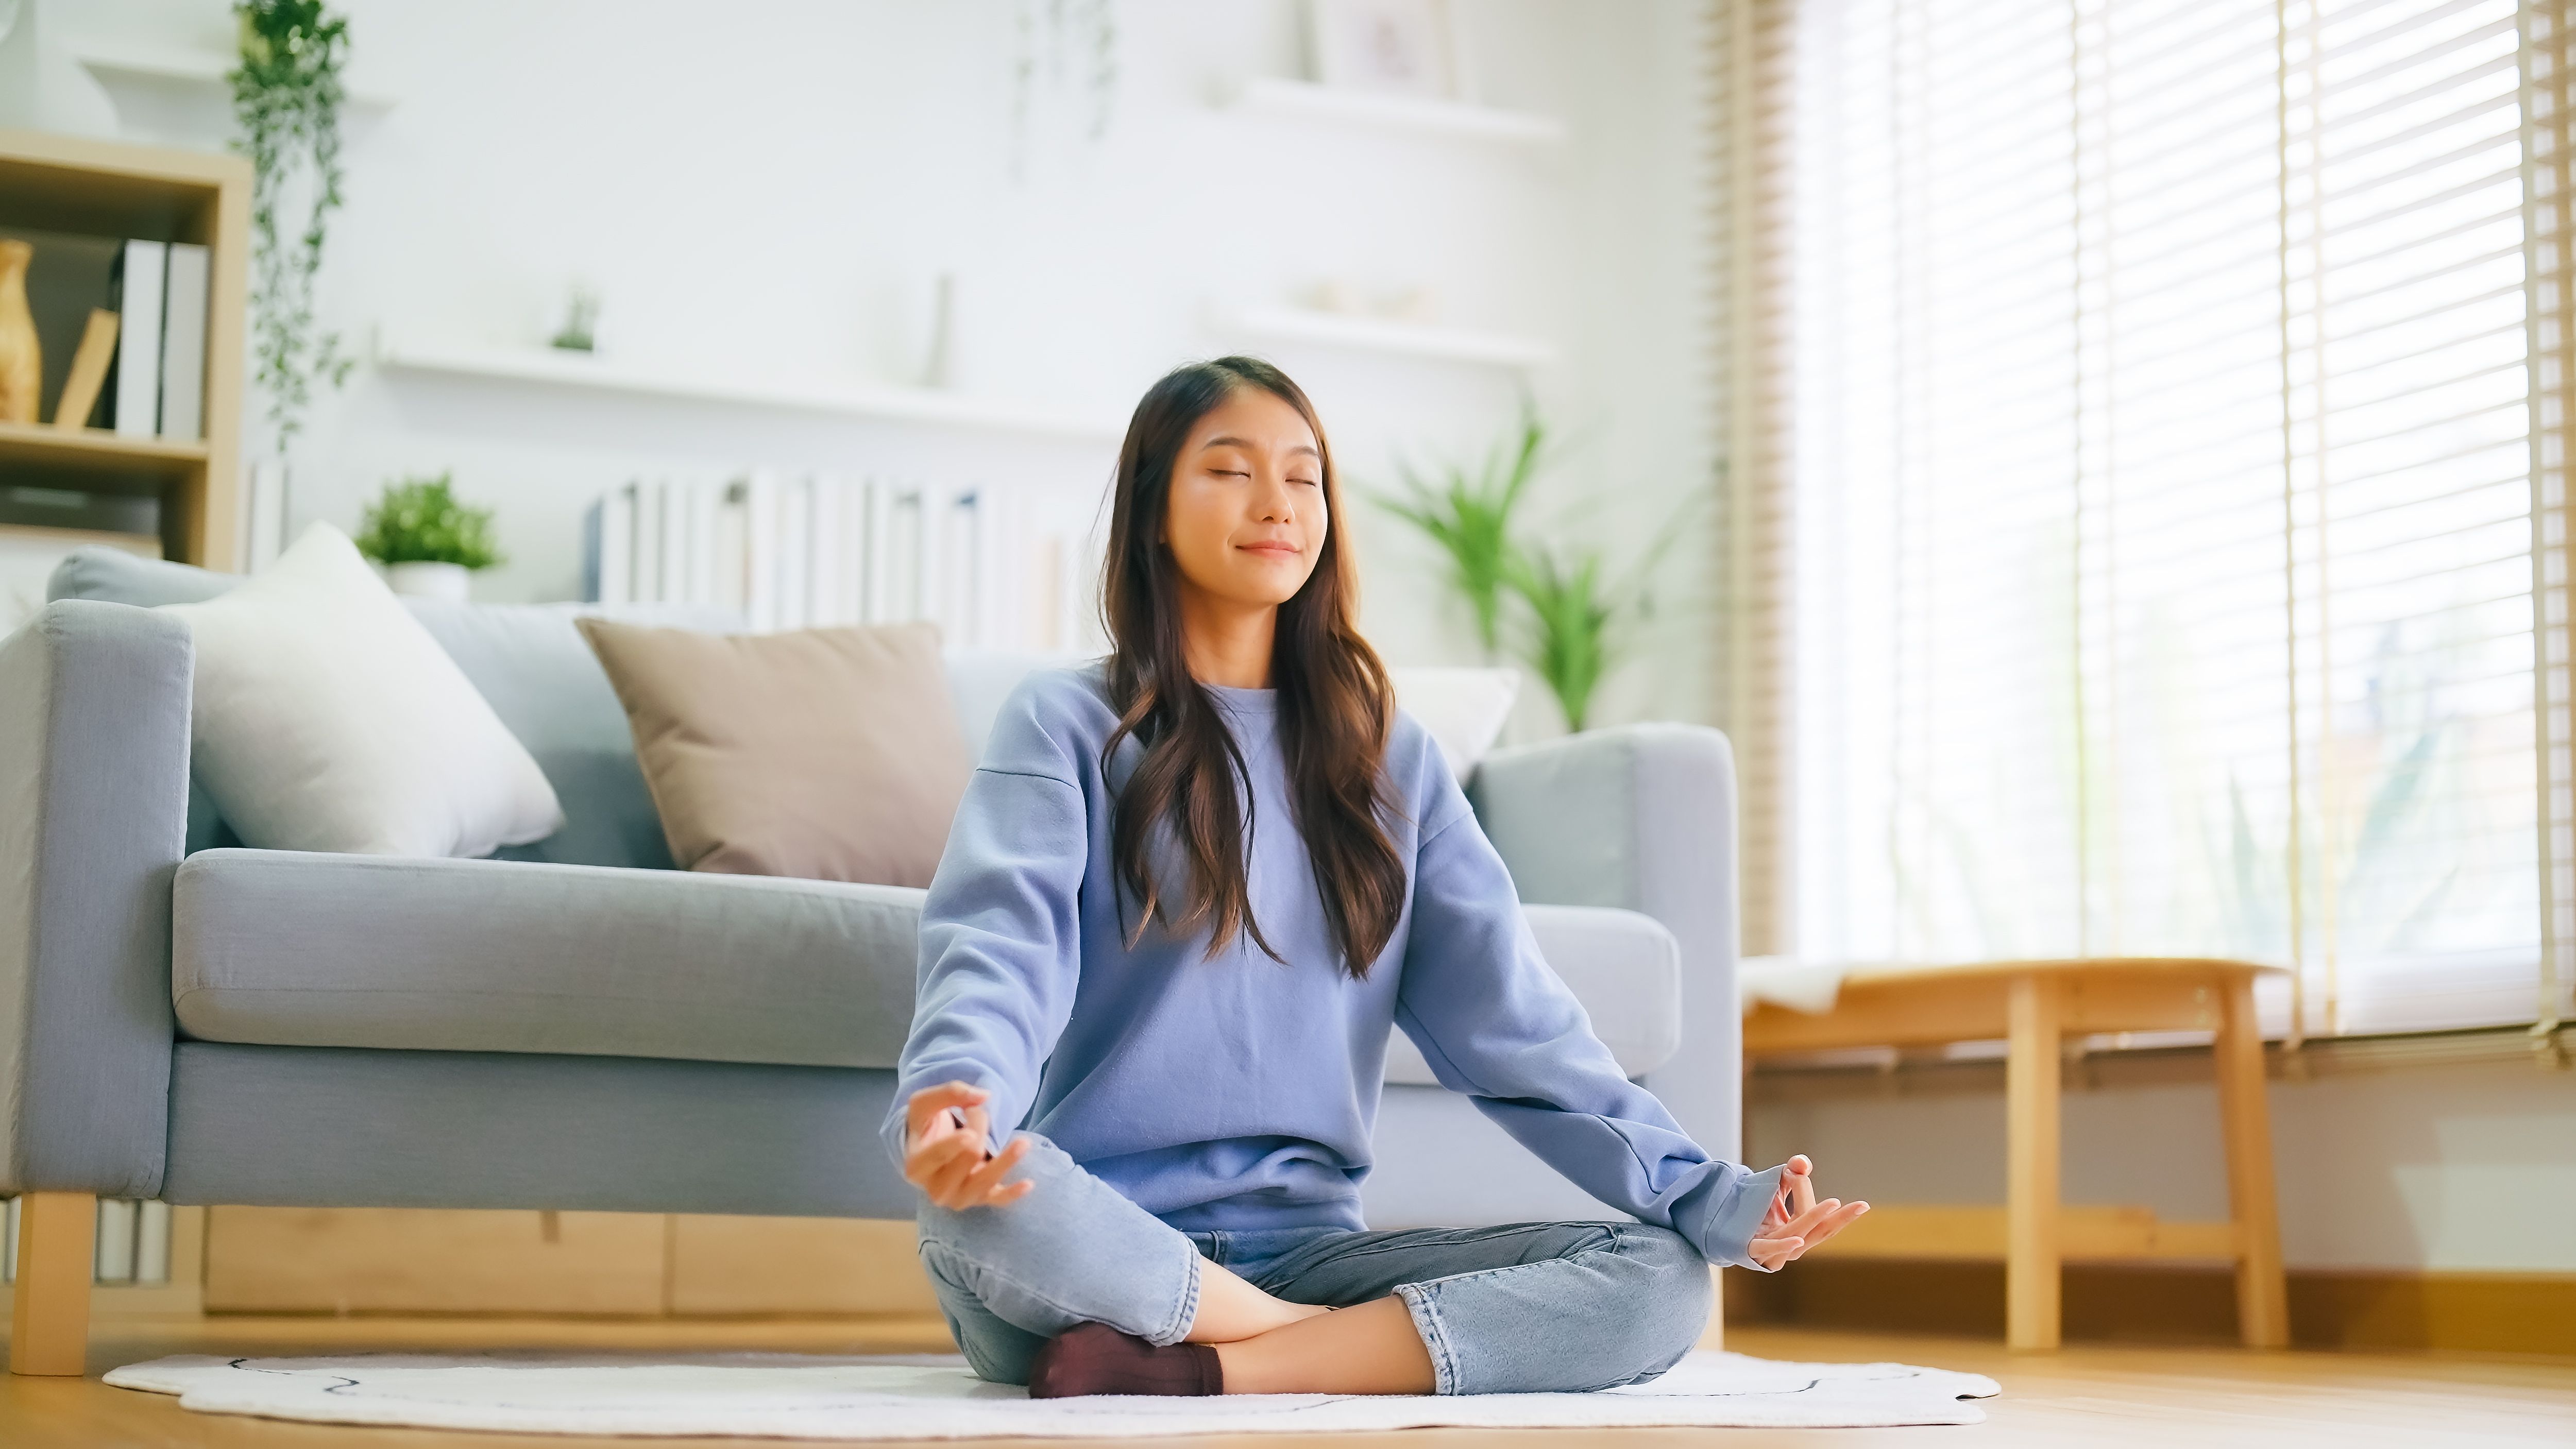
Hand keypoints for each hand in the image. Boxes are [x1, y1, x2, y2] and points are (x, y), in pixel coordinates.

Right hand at [902, 1081, 1033, 1210]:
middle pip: (968, 1158)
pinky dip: (1013, 1192)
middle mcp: (936, 1189)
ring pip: (986, 1182)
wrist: (929, 1151)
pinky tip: (1028, 1183)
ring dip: (1006, 1160)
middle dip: (979, 1129)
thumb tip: (983, 1096)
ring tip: (1023, 1142)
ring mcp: (958, 1197)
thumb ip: (949, 1093)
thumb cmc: (925, 1126)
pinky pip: (997, 1200)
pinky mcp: (979, 1199)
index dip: (954, 1146)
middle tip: (977, 1112)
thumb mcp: (924, 1103)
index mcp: (916, 1167)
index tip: (970, 1133)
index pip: (937, 1156)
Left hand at [1747, 1154, 1867, 1269]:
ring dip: (1814, 1219)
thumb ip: (1793, 1174)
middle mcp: (1791, 1246)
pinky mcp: (1752, 1250)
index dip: (1830, 1206)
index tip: (1837, 1191)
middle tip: (1862, 1206)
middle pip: (1820, 1233)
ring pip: (1798, 1235)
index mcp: (1800, 1233)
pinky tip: (1798, 1239)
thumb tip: (1801, 1163)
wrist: (1719, 1223)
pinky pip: (1769, 1248)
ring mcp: (1773, 1251)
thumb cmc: (1753, 1207)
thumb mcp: (1776, 1185)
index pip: (1820, 1220)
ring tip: (1833, 1204)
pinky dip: (1783, 1245)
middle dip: (1841, 1219)